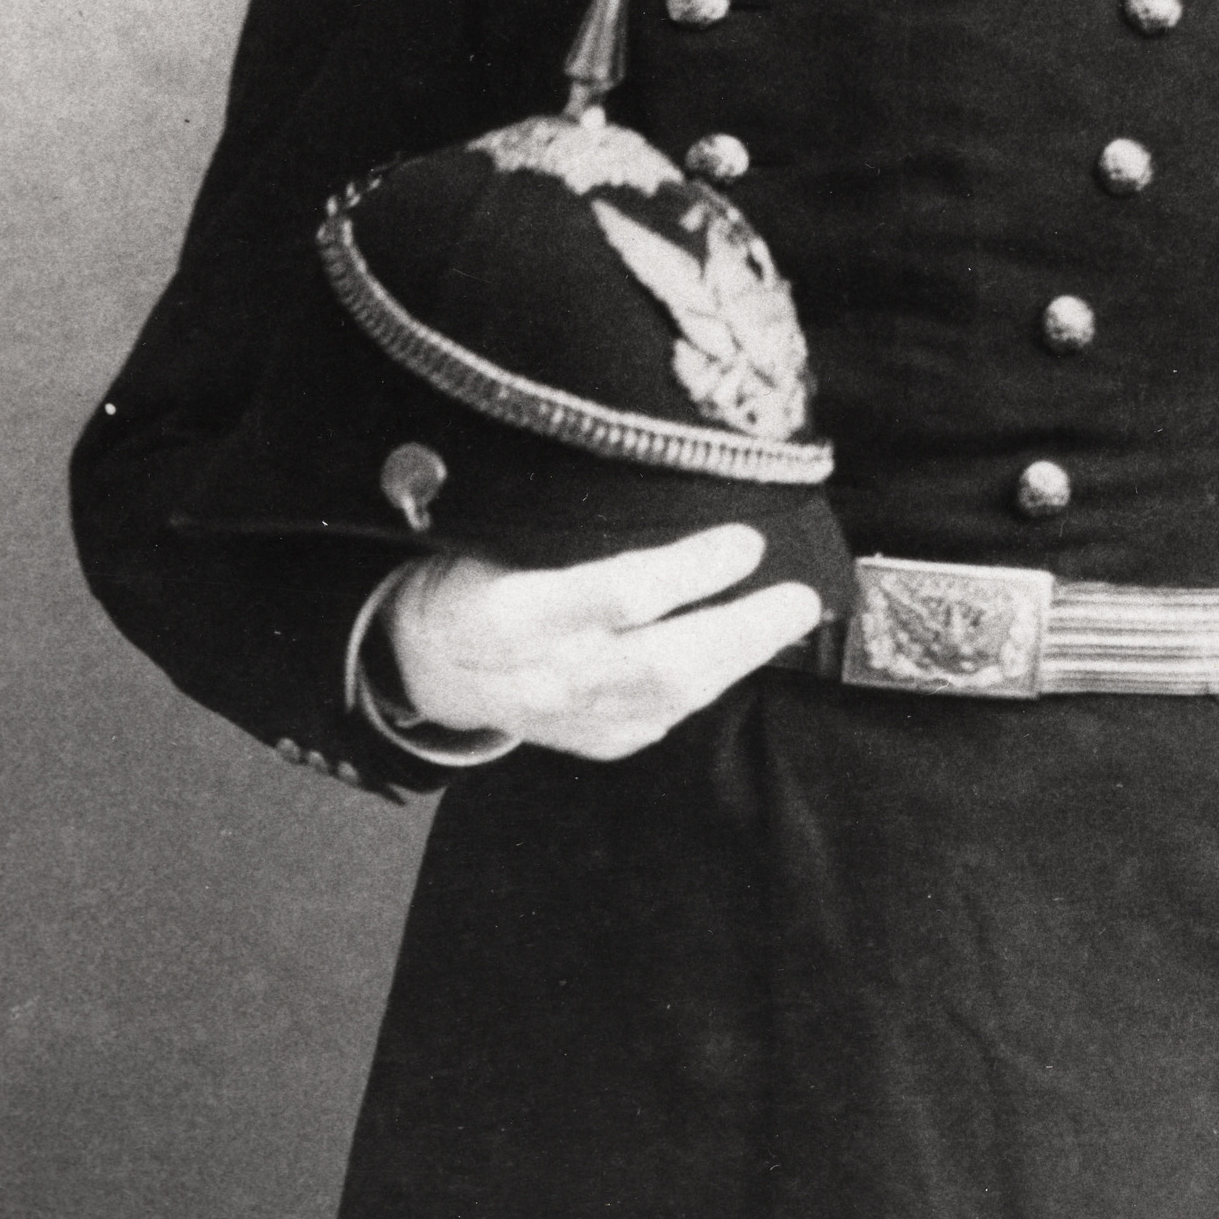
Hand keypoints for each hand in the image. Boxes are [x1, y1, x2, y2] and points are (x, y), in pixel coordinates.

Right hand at [385, 523, 820, 760]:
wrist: (419, 658)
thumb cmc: (465, 572)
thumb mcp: (488, 530)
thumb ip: (565, 523)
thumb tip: (665, 477)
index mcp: (508, 613)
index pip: (618, 597)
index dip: (689, 572)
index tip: (745, 540)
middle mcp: (543, 675)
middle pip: (661, 663)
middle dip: (740, 632)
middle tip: (798, 598)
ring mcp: (568, 718)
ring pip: (670, 698)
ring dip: (738, 659)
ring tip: (787, 619)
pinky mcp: (589, 741)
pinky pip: (660, 719)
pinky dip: (706, 686)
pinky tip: (740, 656)